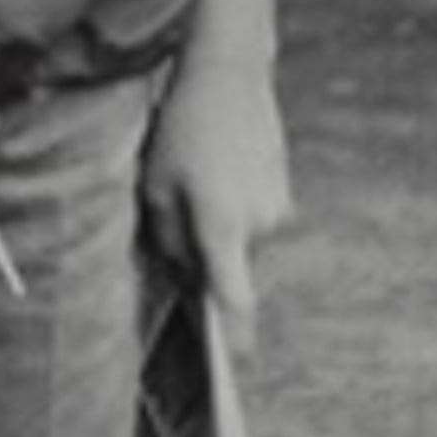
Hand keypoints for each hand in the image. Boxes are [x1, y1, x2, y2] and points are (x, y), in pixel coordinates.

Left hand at [141, 55, 290, 360]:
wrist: (228, 73)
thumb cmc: (181, 130)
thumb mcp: (154, 187)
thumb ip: (168, 242)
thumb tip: (184, 275)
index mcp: (223, 227)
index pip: (234, 300)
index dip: (234, 335)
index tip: (235, 363)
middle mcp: (259, 225)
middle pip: (227, 266)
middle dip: (201, 257)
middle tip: (174, 214)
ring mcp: (276, 207)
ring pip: (238, 240)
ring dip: (215, 227)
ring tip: (193, 178)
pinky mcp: (282, 190)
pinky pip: (250, 216)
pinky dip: (231, 205)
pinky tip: (213, 167)